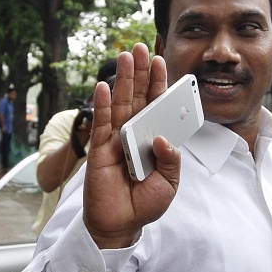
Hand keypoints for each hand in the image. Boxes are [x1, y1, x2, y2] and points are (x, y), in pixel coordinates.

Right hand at [83, 43, 180, 248]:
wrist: (122, 224)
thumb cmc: (146, 203)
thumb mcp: (169, 183)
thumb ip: (170, 160)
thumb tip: (162, 138)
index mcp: (154, 139)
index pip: (158, 106)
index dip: (159, 84)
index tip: (161, 62)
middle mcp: (136, 134)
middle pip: (139, 98)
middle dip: (141, 72)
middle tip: (141, 47)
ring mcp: (117, 139)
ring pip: (121, 104)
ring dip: (124, 80)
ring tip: (126, 56)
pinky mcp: (100, 150)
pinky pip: (102, 124)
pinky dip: (103, 105)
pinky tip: (104, 85)